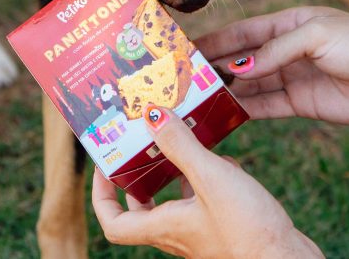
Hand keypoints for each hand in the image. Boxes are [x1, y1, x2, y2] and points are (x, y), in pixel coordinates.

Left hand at [92, 106, 321, 258]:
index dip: (101, 195)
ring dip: (179, 171)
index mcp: (163, 227)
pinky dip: (210, 178)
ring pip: (178, 200)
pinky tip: (225, 160)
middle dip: (141, 176)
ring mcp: (203, 233)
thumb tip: (151, 116)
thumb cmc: (247, 229)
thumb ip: (180, 146)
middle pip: (144, 208)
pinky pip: (207, 200)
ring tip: (186, 141)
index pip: (114, 222)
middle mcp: (178, 234)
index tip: (106, 165)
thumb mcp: (210, 177)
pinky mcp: (226, 228)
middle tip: (144, 146)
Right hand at [197, 7, 348, 124]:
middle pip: (241, 59)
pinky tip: (222, 114)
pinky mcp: (300, 104)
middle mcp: (287, 50)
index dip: (215, 39)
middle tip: (182, 77)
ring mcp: (292, 77)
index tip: (185, 47)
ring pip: (249, 85)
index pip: (243, 32)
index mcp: (289, 23)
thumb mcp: (318, 36)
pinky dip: (244, 110)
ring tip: (194, 98)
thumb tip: (240, 68)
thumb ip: (277, 50)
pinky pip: (265, 107)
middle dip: (213, 66)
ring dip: (225, 91)